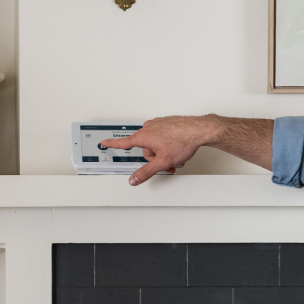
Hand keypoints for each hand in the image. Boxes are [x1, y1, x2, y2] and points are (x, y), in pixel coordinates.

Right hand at [100, 115, 219, 184]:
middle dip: (155, 157)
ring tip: (175, 155)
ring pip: (154, 144)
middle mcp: (149, 128)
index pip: (123, 143)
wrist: (199, 130)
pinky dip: (168, 144)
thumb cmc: (183, 141)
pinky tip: (177, 146)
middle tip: (166, 162)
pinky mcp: (167, 123)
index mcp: (144, 136)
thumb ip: (146, 172)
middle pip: (145, 149)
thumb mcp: (162, 162)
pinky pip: (162, 137)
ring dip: (162, 152)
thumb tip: (134, 179)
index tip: (104, 142)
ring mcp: (158, 124)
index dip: (112, 144)